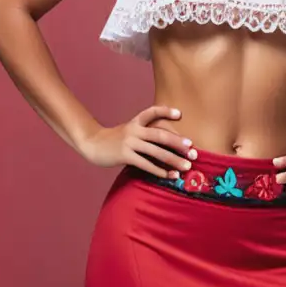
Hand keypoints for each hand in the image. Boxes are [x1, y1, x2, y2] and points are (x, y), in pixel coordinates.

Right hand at [79, 104, 196, 175]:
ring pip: (156, 152)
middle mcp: (134, 130)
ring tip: (186, 167)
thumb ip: (144, 133)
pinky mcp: (125, 156)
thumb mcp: (128, 130)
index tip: (180, 114)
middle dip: (178, 143)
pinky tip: (169, 176)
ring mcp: (129, 143)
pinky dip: (159, 171)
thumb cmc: (114, 140)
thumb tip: (167, 142)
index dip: (166, 111)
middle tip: (193, 150)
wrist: (92, 144)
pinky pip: (146, 164)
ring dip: (173, 160)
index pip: (152, 111)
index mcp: (136, 122)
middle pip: (160, 135)